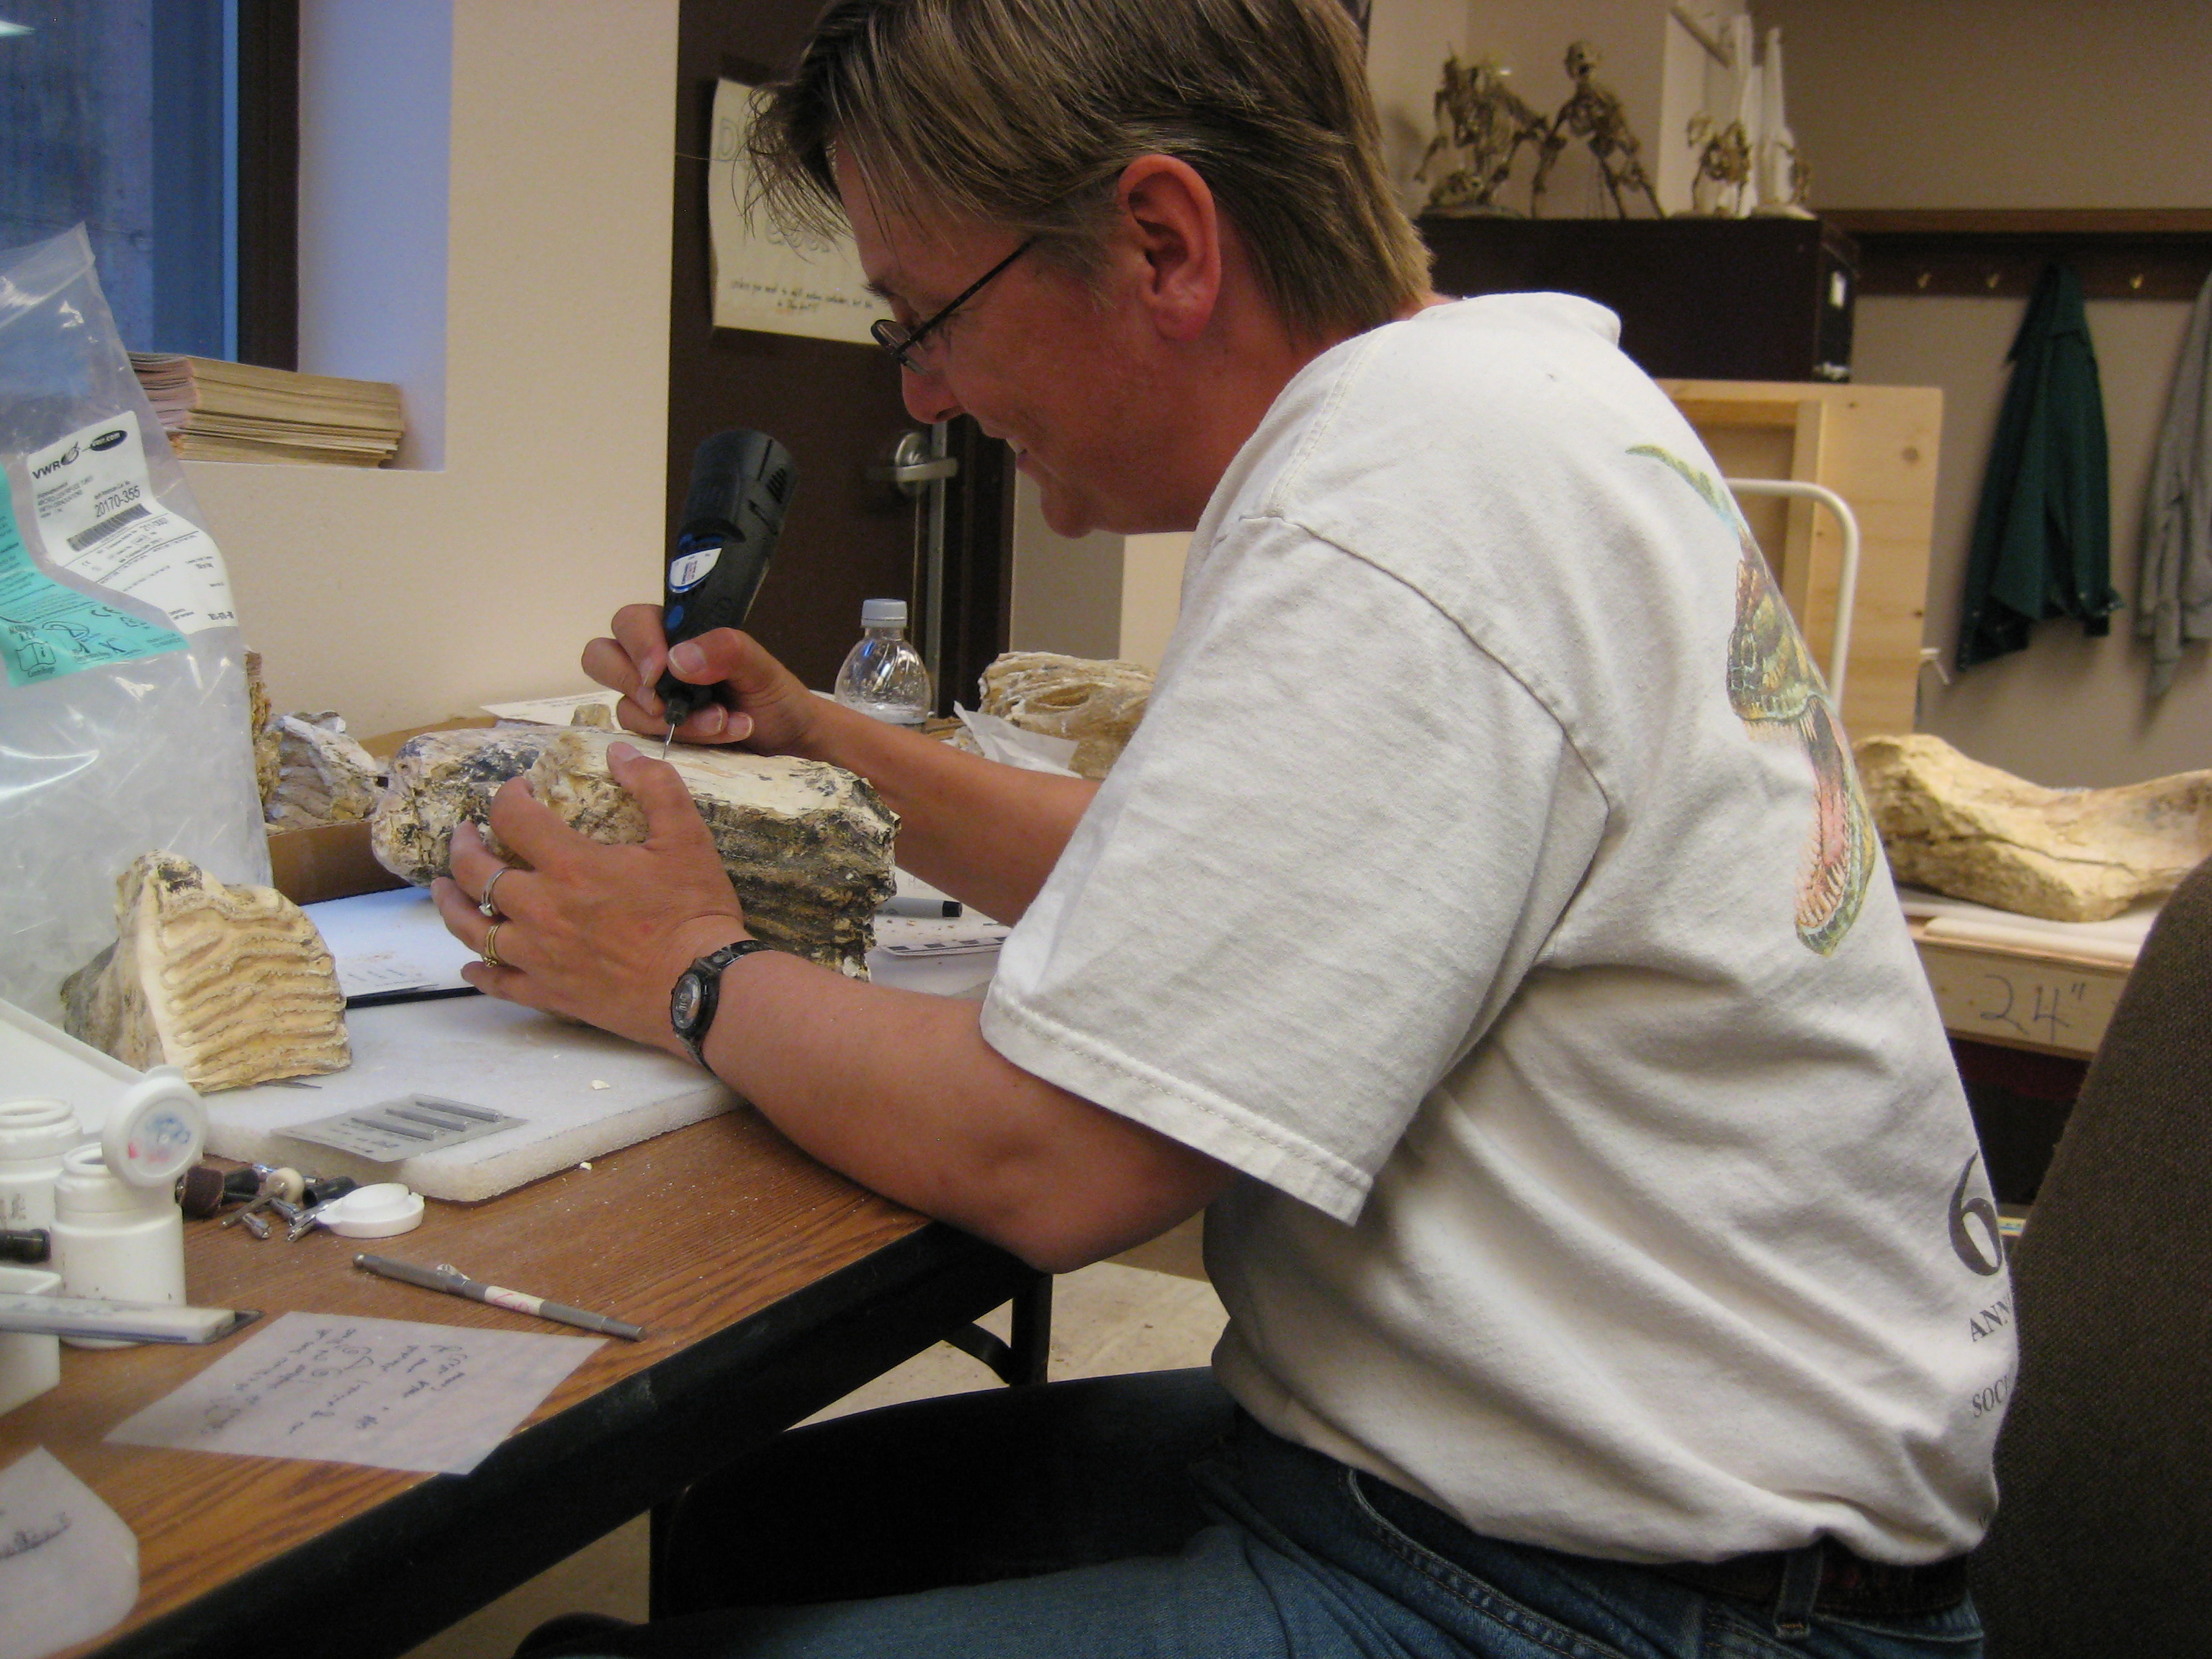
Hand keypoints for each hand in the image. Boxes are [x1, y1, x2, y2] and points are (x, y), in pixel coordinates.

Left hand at [430, 743, 749, 1053]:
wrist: (700, 987)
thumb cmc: (694, 911)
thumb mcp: (686, 837)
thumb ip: (654, 786)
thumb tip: (618, 751)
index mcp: (569, 865)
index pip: (513, 818)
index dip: (507, 797)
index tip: (517, 791)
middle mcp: (539, 908)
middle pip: (474, 873)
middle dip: (463, 845)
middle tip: (465, 833)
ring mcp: (537, 955)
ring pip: (471, 928)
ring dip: (449, 903)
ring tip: (441, 888)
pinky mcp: (548, 992)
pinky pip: (497, 983)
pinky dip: (479, 972)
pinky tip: (470, 965)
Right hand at [582, 606, 824, 756]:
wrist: (789, 738)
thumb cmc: (774, 693)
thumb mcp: (761, 667)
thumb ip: (726, 650)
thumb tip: (677, 658)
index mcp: (673, 632)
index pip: (629, 622)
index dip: (637, 644)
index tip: (660, 671)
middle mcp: (653, 664)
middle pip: (601, 657)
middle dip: (630, 681)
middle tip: (664, 703)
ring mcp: (651, 702)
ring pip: (625, 707)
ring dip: (673, 720)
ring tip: (722, 721)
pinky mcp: (656, 736)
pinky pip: (645, 739)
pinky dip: (685, 739)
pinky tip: (722, 735)